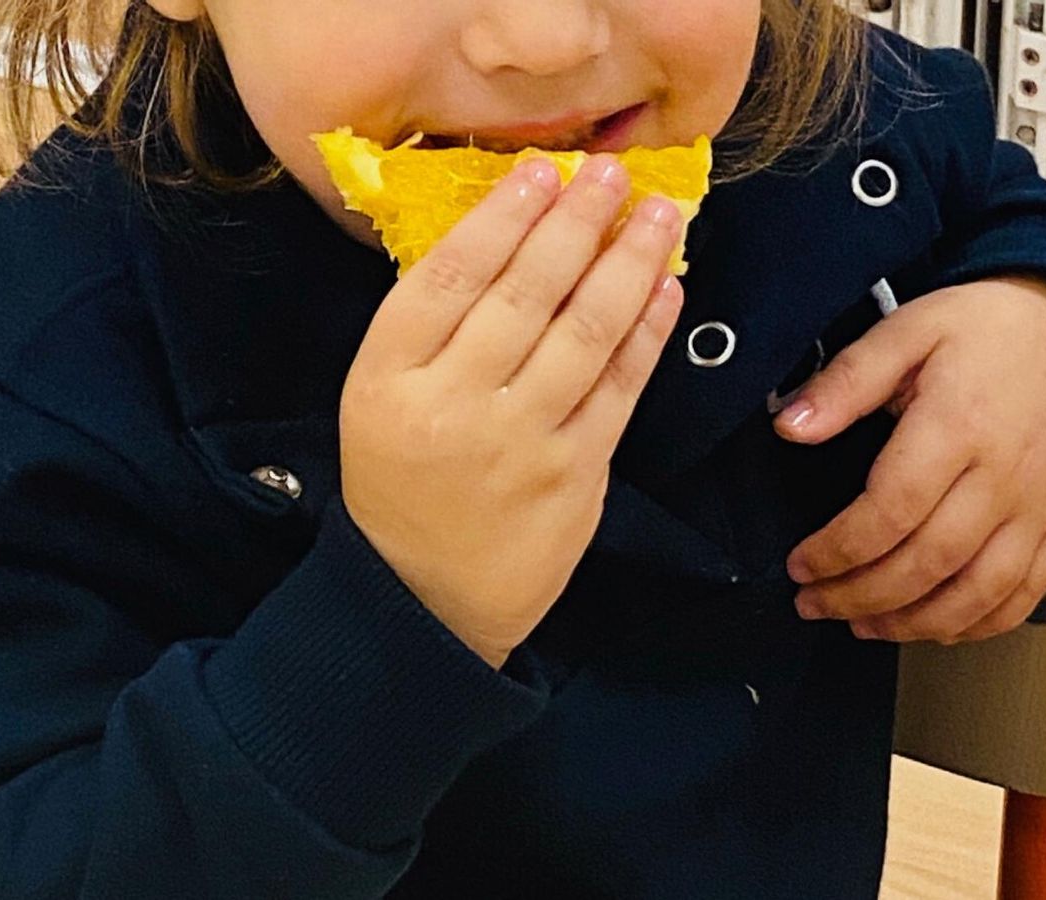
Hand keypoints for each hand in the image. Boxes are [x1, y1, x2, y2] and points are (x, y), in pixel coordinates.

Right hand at [340, 157, 685, 667]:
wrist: (423, 600)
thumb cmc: (402, 484)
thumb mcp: (379, 398)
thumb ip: (429, 327)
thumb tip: (509, 234)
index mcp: (389, 378)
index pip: (450, 276)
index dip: (502, 217)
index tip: (541, 172)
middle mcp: (454, 405)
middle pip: (524, 293)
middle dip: (575, 223)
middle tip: (610, 174)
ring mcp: (521, 443)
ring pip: (584, 332)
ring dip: (627, 264)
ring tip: (656, 215)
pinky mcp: (577, 476)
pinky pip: (621, 388)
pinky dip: (647, 333)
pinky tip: (666, 288)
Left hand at [774, 276, 1045, 643]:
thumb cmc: (983, 328)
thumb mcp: (904, 331)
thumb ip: (845, 382)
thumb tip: (791, 426)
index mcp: (960, 426)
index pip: (890, 511)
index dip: (838, 550)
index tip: (801, 565)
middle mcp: (1007, 476)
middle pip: (929, 561)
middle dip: (862, 595)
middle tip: (816, 604)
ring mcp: (1041, 506)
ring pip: (979, 592)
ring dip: (915, 622)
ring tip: (864, 625)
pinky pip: (1027, 592)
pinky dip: (980, 623)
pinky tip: (936, 626)